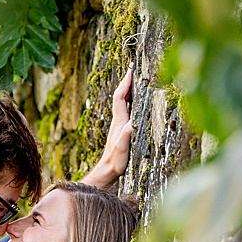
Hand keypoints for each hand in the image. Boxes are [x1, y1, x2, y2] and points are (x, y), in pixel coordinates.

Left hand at [85, 66, 133, 188]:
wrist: (107, 172)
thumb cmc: (115, 163)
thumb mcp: (121, 151)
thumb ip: (125, 138)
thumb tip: (131, 125)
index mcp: (119, 122)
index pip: (120, 97)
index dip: (125, 83)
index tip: (131, 70)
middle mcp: (118, 120)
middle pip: (120, 96)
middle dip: (126, 82)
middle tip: (132, 69)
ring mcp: (119, 125)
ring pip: (122, 102)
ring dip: (127, 90)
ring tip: (134, 80)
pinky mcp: (121, 130)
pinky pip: (125, 110)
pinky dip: (129, 101)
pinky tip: (134, 102)